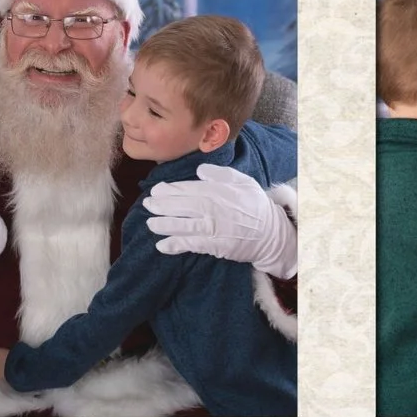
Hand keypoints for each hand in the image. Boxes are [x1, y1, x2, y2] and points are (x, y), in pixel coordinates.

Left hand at [144, 164, 299, 278]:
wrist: (270, 231)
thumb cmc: (254, 204)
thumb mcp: (242, 181)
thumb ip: (221, 173)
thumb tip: (199, 170)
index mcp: (219, 191)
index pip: (190, 188)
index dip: (171, 189)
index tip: (156, 189)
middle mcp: (213, 208)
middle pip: (183, 206)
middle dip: (162, 205)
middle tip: (147, 204)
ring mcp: (213, 228)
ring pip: (183, 225)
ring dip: (164, 224)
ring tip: (150, 223)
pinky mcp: (214, 245)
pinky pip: (191, 244)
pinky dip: (176, 245)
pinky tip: (162, 245)